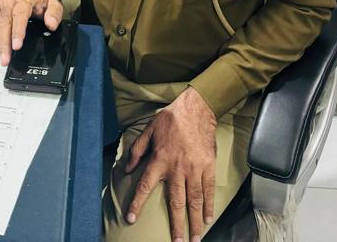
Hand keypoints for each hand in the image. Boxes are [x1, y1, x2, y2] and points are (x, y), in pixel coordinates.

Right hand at [0, 0, 62, 66]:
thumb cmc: (39, 2)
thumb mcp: (53, 5)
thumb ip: (55, 14)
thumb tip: (51, 24)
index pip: (19, 13)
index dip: (17, 31)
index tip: (17, 46)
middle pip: (3, 21)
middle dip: (4, 43)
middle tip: (6, 58)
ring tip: (1, 56)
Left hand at [124, 86, 217, 241]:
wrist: (196, 108)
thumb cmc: (170, 119)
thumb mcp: (148, 130)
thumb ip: (137, 150)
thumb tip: (127, 169)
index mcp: (159, 160)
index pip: (145, 186)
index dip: (137, 203)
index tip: (131, 219)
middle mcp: (177, 168)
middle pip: (176, 202)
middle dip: (176, 225)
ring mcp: (194, 169)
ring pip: (194, 200)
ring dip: (195, 221)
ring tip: (195, 238)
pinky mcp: (208, 166)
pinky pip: (208, 190)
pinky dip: (208, 205)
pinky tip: (208, 218)